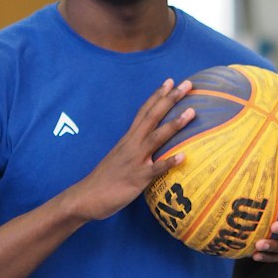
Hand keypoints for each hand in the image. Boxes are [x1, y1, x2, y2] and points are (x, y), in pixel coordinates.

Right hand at [77, 78, 194, 221]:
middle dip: (170, 100)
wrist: (86, 197)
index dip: (156, 96)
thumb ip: (134, 150)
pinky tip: (183, 156)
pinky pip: (155, 169)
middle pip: (152, 117)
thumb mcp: (120, 158)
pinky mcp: (137, 178)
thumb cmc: (104, 180)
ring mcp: (135, 161)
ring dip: (174, 124)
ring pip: (156, 138)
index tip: (169, 81)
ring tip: (192, 112)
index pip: (144, 112)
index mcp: (128, 139)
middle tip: (187, 84)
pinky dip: (169, 162)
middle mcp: (132, 145)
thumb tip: (149, 148)